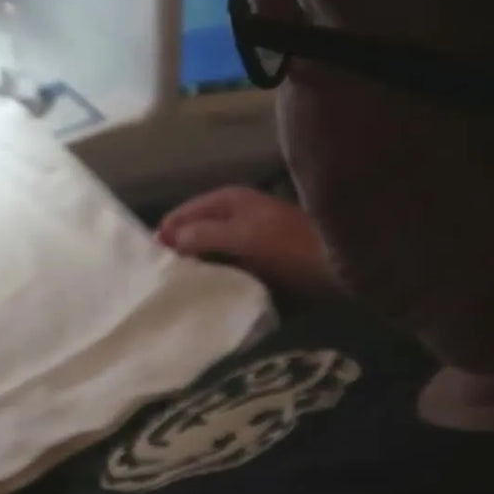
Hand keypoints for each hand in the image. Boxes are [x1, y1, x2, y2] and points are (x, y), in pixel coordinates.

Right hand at [157, 186, 339, 297]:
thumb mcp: (243, 237)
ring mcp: (250, 236)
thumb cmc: (290, 247)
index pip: (182, 213)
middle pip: (195, 231)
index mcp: (228, 200)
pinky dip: (217, 276)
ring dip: (198, 267)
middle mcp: (236, 213)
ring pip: (211, 250)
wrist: (343, 264)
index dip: (165, 234)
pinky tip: (209, 293)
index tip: (149, 263)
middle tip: (160, 281)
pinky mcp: (262, 259)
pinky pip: (229, 265)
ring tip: (180, 291)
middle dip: (179, 251)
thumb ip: (204, 234)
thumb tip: (171, 239)